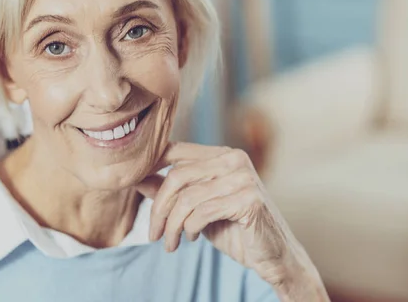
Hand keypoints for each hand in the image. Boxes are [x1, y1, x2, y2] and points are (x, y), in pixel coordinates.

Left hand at [136, 142, 329, 300]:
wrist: (274, 257)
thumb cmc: (234, 230)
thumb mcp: (196, 209)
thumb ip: (171, 191)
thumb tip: (137, 179)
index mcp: (221, 155)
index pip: (176, 151)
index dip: (150, 166)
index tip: (134, 187)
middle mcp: (234, 159)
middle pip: (177, 176)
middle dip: (158, 208)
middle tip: (153, 234)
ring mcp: (244, 178)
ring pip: (187, 198)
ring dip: (172, 226)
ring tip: (170, 243)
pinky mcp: (249, 200)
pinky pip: (202, 212)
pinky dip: (190, 228)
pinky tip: (192, 238)